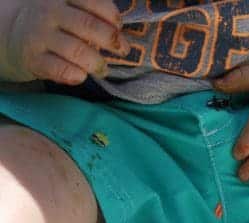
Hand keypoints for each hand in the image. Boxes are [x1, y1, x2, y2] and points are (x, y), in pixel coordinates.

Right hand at [4, 0, 129, 84]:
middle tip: (123, 50)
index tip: (118, 27)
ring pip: (77, 50)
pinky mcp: (33, 59)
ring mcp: (40, 36)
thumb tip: (120, 33)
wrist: (11, 32)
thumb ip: (91, 14)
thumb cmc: (53, 21)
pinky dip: (76, 75)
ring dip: (97, 63)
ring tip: (103, 69)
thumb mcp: (67, 6)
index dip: (112, 15)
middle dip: (112, 40)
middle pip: (88, 26)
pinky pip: (60, 69)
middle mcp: (50, 13)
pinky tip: (82, 75)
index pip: (93, 1)